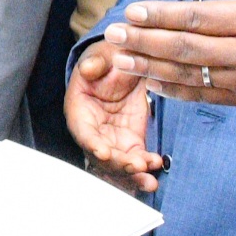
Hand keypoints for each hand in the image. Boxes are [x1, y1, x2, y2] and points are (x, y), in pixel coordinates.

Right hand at [65, 40, 162, 191]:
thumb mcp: (103, 54)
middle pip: (100, 156)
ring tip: (149, 181)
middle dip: (118, 165)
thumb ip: (95, 62)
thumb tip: (87, 69)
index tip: (104, 153)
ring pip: (118, 165)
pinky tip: (156, 165)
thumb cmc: (110, 58)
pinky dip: (145, 166)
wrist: (127, 65)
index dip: (91, 144)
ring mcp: (112, 139)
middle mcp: (93, 131)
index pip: (82, 132)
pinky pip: (136, 159)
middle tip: (136, 167)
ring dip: (132, 175)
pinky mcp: (131, 142)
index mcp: (80, 110)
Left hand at [103, 0, 235, 115]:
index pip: (199, 17)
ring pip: (189, 74)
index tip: (133, 9)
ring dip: (149, 66)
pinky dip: (172, 90)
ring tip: (118, 58)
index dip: (162, 14)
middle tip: (113, 32)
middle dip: (145, 40)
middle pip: (186, 47)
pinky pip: (202, 96)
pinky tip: (147, 82)